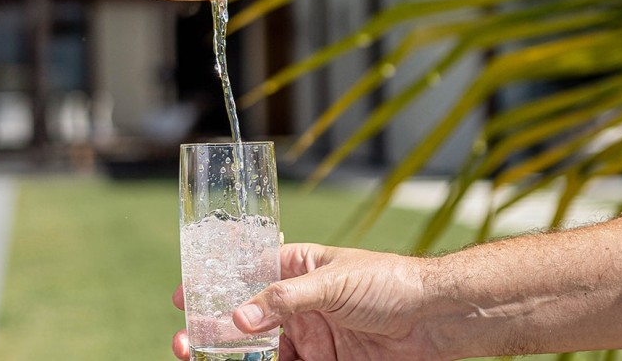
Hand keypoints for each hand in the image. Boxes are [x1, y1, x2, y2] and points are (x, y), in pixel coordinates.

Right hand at [171, 243, 442, 360]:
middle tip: (184, 342)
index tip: (183, 299)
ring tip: (199, 359)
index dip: (214, 286)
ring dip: (230, 358)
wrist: (438, 321)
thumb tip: (237, 316)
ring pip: (259, 352)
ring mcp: (310, 338)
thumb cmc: (391, 282)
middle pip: (246, 319)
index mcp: (299, 268)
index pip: (246, 274)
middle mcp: (299, 304)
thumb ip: (284, 299)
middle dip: (212, 331)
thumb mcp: (332, 282)